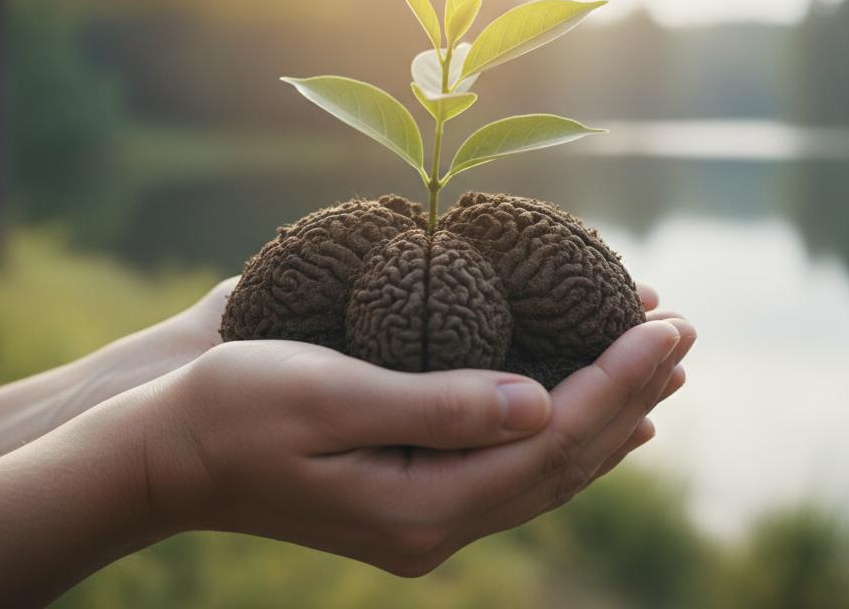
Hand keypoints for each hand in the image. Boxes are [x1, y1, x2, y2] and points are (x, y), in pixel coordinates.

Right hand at [139, 283, 695, 576]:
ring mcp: (421, 517)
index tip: (667, 324)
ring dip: (608, 414)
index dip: (618, 380)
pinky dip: (560, 433)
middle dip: (631, 393)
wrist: (162, 454)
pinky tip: (587, 414)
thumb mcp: (331, 396)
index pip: (551, 441)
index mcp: (421, 507)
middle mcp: (433, 525)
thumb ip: (440, 405)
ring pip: (543, 469)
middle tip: (687, 333)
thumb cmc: (234, 410)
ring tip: (661, 369)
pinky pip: (509, 468)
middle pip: (562, 460)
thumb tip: (543, 401)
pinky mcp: (406, 497)